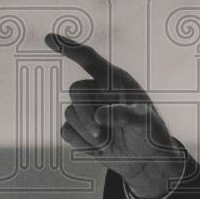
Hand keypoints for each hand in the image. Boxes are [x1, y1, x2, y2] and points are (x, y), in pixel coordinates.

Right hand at [45, 33, 184, 198]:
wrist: (145, 160)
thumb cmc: (151, 134)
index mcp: (115, 80)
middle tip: (102, 136)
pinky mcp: (79, 129)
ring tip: (108, 142)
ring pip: (70, 114)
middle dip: (85, 115)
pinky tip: (99, 148)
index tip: (49, 38)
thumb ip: (126, 115)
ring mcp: (87, 110)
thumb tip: (99, 115)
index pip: (88, 58)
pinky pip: (66, 132)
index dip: (68, 47)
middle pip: (76, 91)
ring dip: (88, 133)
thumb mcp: (146, 124)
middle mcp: (98, 91)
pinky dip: (81, 144)